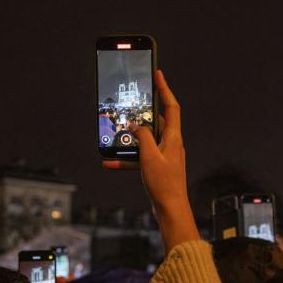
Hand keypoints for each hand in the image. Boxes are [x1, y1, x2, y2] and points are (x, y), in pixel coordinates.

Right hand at [104, 70, 197, 252]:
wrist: (170, 208)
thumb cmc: (164, 184)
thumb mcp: (150, 157)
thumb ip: (143, 137)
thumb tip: (138, 125)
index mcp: (174, 138)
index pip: (172, 107)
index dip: (165, 89)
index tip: (158, 74)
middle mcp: (171, 144)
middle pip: (158, 121)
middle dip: (142, 113)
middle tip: (130, 103)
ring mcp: (165, 155)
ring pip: (145, 140)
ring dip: (130, 139)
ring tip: (115, 134)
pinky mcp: (158, 166)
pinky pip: (140, 157)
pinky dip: (126, 158)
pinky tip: (109, 161)